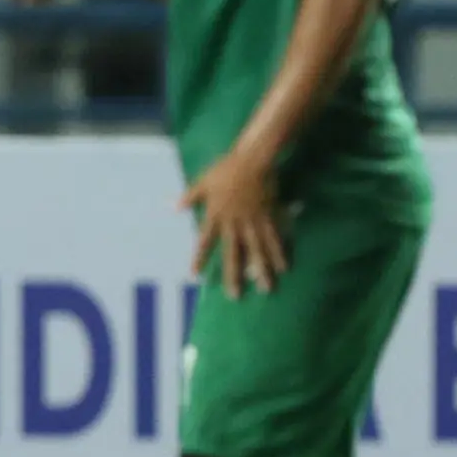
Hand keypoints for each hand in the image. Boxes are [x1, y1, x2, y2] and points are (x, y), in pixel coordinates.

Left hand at [180, 149, 286, 296]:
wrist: (253, 160)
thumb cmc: (226, 169)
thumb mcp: (203, 182)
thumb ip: (189, 197)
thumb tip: (172, 207)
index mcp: (216, 215)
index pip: (205, 241)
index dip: (199, 258)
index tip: (195, 275)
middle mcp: (234, 223)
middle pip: (233, 253)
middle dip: (233, 275)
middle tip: (234, 296)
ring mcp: (253, 222)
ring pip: (257, 251)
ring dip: (261, 271)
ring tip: (266, 289)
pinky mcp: (269, 218)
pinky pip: (275, 239)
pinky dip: (279, 253)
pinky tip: (285, 268)